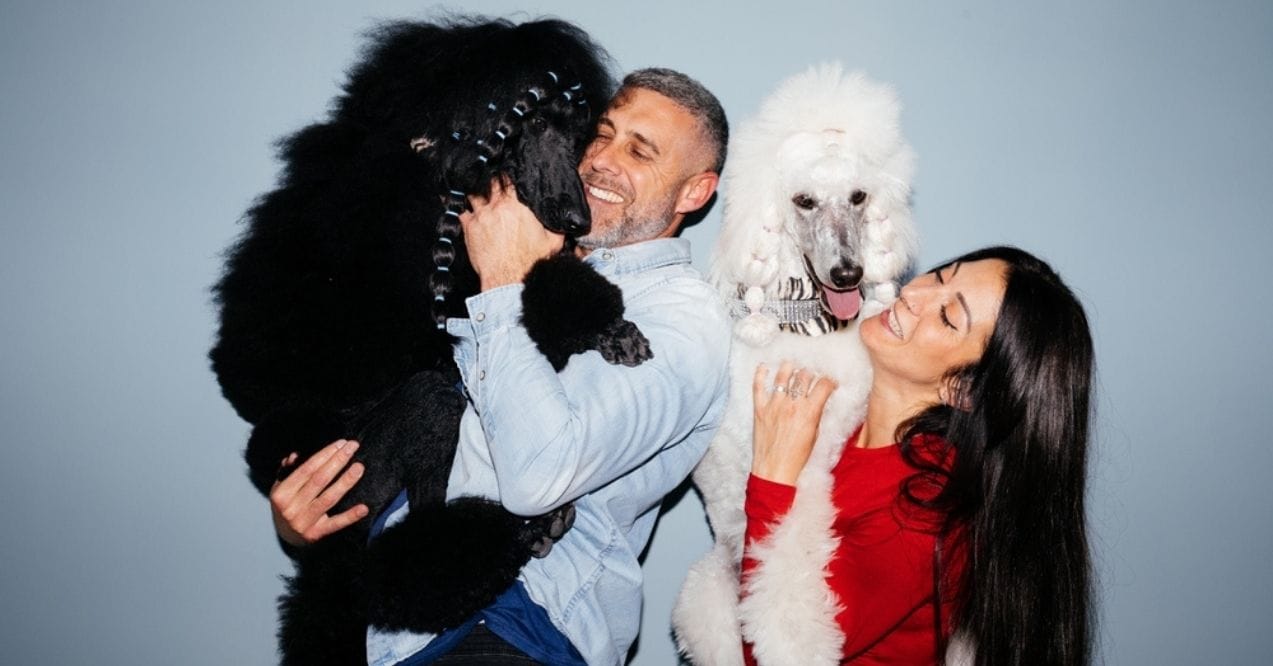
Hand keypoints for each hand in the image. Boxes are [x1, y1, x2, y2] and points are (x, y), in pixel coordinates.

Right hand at [270, 439, 368, 546]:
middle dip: (338, 461)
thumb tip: (295, 456)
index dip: (325, 455)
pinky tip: (364, 508)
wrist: (284, 537)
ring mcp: (303, 522)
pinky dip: (350, 516)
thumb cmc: (287, 505)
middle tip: (353, 447)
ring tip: (359, 467)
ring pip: (329, 498)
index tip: (341, 443)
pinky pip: (336, 524)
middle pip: (319, 480)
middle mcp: (291, 508)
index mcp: (281, 494)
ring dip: (346, 481)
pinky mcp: (316, 535)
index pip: (307, 469)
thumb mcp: (280, 487)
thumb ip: (288, 471)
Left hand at [460, 177, 564, 290]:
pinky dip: (464, 208)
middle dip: (493, 181)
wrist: (509, 279)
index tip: (509, 174)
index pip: (510, 179)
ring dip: (477, 193)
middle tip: (494, 181)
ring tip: (479, 192)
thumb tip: (562, 219)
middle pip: (490, 182)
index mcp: (517, 205)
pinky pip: (461, 211)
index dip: (509, 174)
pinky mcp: (469, 229)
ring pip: (474, 194)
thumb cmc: (529, 263)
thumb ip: (556, 225)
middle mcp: (497, 207)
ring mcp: (480, 216)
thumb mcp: (553, 241)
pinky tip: (464, 207)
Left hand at [750, 362, 836, 484]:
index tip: (830, 383)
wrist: (774, 471)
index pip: (823, 385)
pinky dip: (760, 374)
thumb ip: (816, 415)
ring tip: (791, 366)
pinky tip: (764, 367)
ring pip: (782, 375)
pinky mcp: (759, 409)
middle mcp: (792, 405)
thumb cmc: (797, 458)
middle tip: (810, 377)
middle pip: (803, 376)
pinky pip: (758, 386)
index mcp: (809, 412)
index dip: (830, 381)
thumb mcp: (814, 435)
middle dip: (810, 374)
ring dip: (789, 368)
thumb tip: (818, 401)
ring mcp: (774, 405)